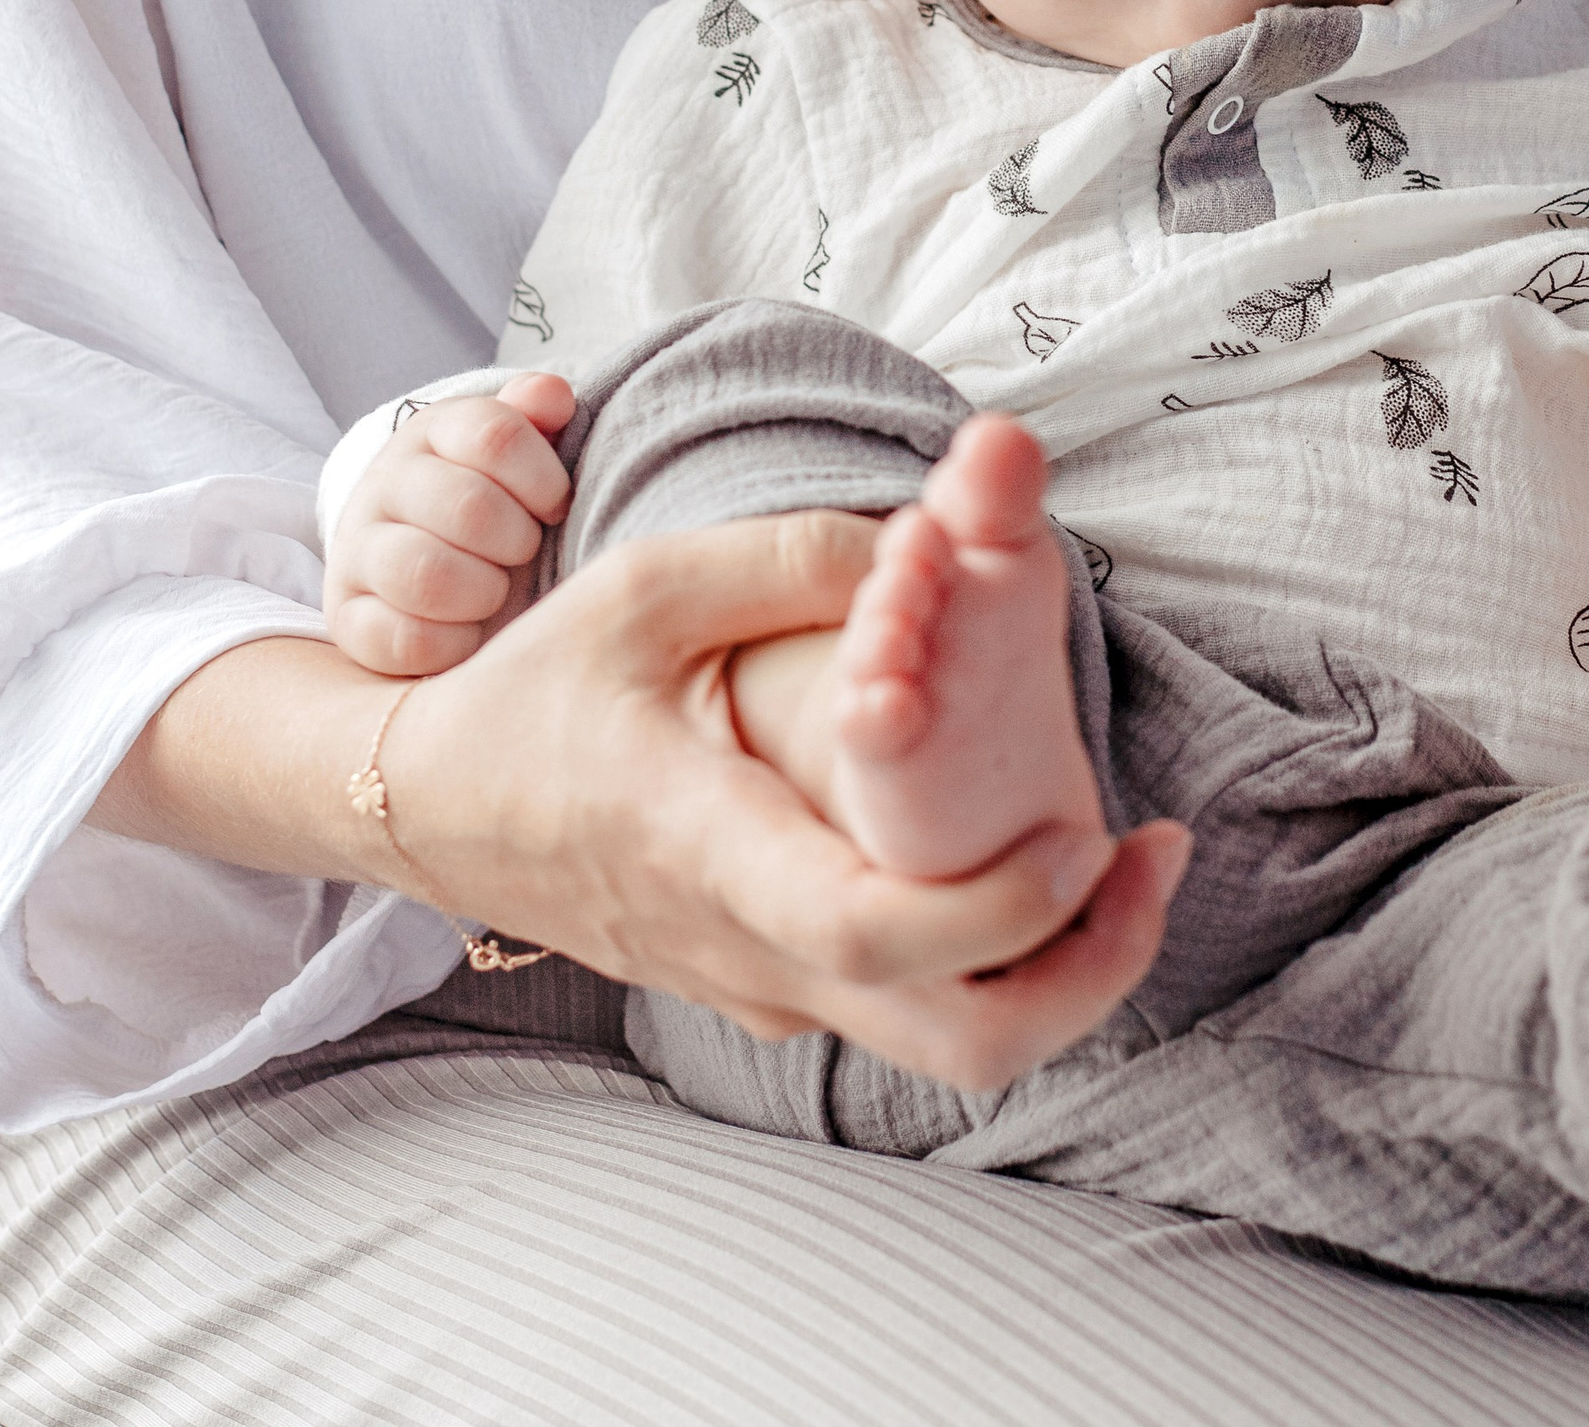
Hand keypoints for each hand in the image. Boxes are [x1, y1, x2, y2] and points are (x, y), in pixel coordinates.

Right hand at [323, 372, 577, 672]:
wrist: (425, 552)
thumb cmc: (495, 499)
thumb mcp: (519, 450)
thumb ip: (538, 414)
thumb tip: (551, 396)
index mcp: (435, 431)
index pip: (495, 434)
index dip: (543, 478)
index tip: (556, 506)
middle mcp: (385, 483)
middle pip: (469, 506)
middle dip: (517, 539)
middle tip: (524, 551)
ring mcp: (358, 549)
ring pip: (426, 573)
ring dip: (484, 591)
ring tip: (495, 590)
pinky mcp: (346, 616)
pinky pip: (402, 639)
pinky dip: (452, 644)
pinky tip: (469, 632)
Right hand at [369, 510, 1185, 1087]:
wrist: (429, 805)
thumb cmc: (536, 688)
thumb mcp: (645, 584)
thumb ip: (787, 559)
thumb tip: (924, 546)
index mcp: (713, 852)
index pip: (878, 933)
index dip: (1002, 905)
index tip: (1088, 831)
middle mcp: (747, 950)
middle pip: (953, 1043)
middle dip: (1085, 974)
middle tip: (1158, 857)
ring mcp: (759, 987)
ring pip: (939, 1040)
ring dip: (1053, 963)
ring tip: (1122, 849)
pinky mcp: (766, 988)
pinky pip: (899, 1009)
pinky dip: (988, 955)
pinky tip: (1025, 852)